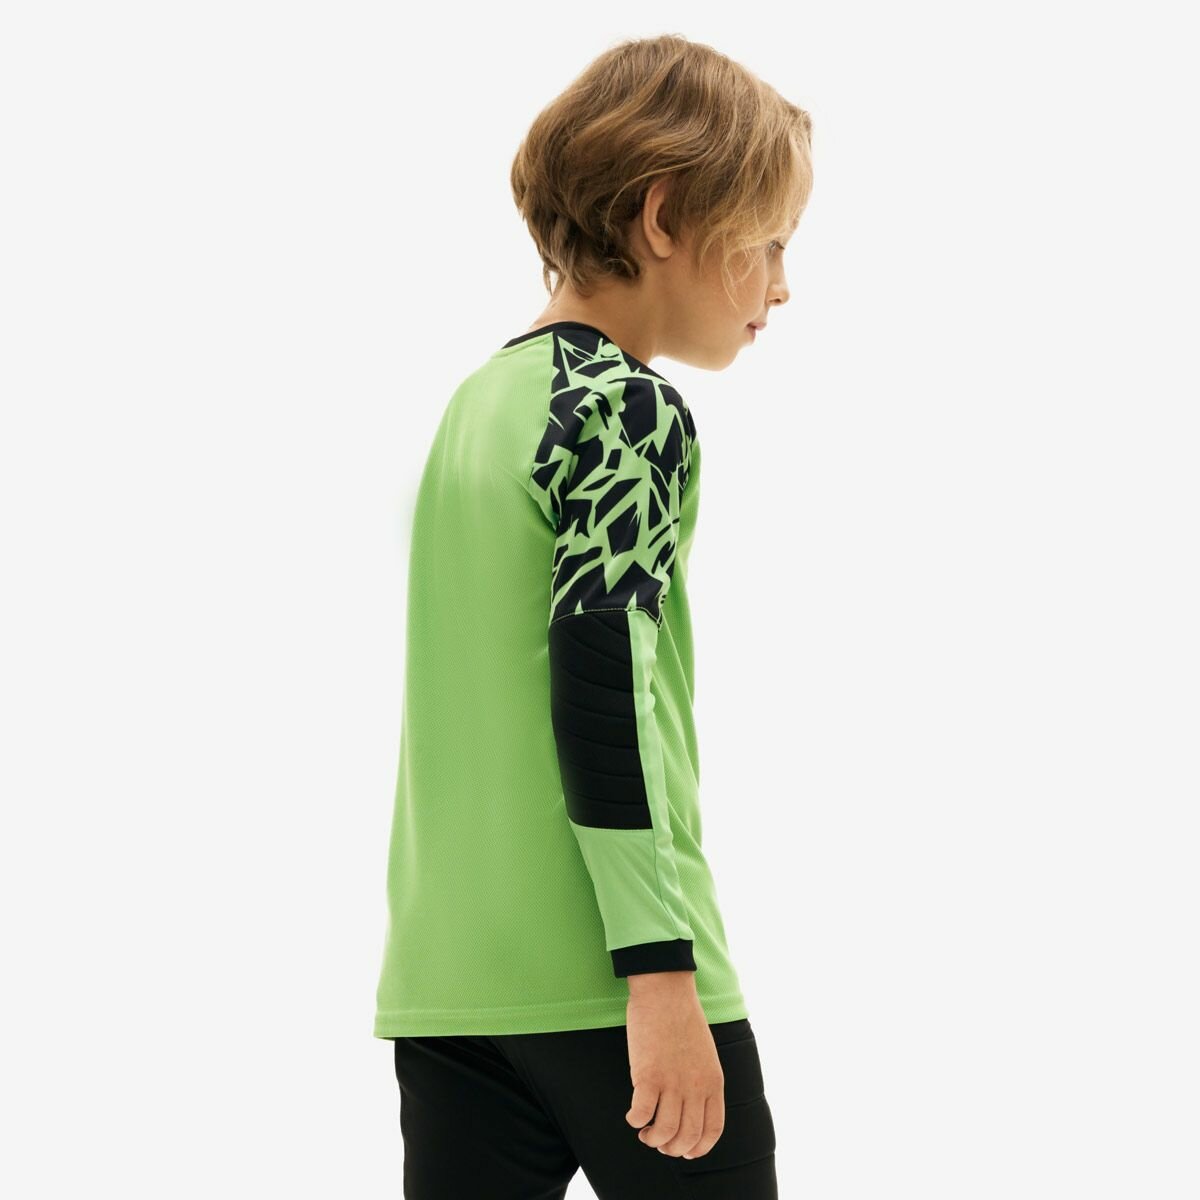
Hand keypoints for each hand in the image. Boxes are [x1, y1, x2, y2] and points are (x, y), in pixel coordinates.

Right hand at [623, 972, 724, 1159]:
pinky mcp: (648, 1075)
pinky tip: (633, 1115)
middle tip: (659, 1142)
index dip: (698, 1148)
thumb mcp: (705, 1054)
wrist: (666, 991)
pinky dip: (635, 1121)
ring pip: (664, 1132)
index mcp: (713, 1082)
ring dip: (653, 1140)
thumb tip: (687, 1107)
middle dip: (672, 1149)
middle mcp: (695, 1086)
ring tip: (645, 1133)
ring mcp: (672, 1082)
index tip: (685, 1150)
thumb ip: (700, 1080)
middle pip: (687, 1137)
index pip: (711, 1131)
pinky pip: (641, 1113)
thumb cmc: (682, 1018)